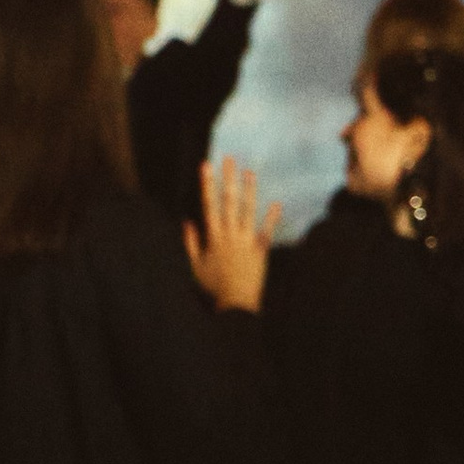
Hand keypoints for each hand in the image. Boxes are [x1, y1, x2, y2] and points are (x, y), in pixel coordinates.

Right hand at [185, 155, 280, 314]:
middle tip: (229, 159)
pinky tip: (277, 203)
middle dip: (228, 179)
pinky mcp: (260, 250)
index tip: (206, 166)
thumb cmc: (214, 286)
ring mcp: (246, 241)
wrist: (235, 304)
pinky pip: (266, 231)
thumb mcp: (195, 266)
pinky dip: (271, 218)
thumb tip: (187, 221)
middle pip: (228, 201)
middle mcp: (230, 234)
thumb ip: (191, 243)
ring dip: (249, 190)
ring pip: (247, 211)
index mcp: (213, 237)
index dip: (207, 184)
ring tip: (250, 172)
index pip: (209, 205)